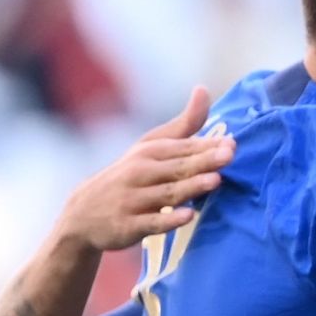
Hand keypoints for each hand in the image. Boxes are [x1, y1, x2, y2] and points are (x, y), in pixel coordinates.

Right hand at [55, 87, 231, 251]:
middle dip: (203, 161)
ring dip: (191, 187)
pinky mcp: (129, 225)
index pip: (182, 148)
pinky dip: (169, 219)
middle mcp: (139, 173)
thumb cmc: (131, 176)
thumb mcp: (151, 147)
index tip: (231, 144)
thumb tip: (203, 89)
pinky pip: (152, 223)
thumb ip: (183, 125)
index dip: (207, 146)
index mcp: (149, 152)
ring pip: (167, 193)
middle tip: (229, 155)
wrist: (84, 214)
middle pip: (177, 167)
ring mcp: (133, 200)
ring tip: (215, 181)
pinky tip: (188, 216)